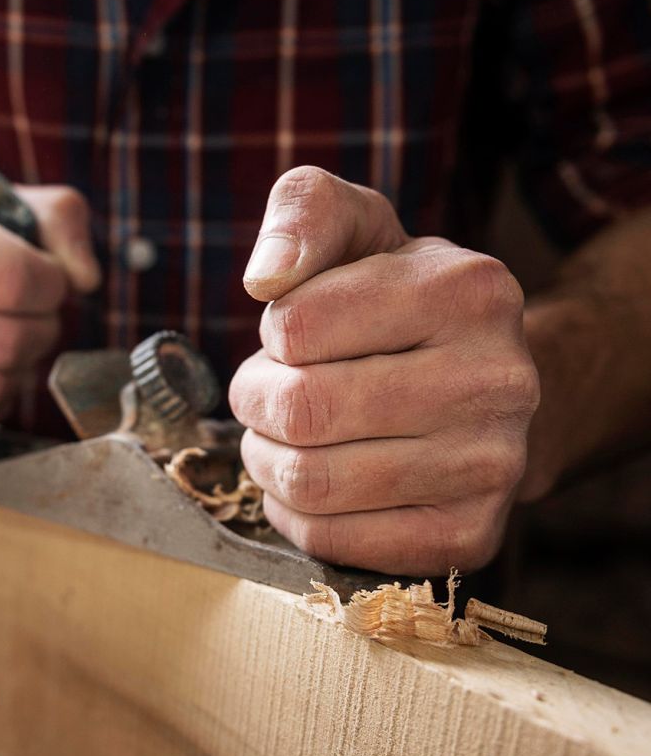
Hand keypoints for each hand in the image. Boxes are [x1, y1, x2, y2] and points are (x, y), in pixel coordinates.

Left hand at [229, 167, 539, 574]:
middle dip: (258, 401)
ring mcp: (490, 467)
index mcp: (468, 290)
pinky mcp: (466, 537)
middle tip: (270, 393)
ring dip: (269, 459)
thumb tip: (265, 276)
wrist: (480, 387)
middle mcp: (497, 380)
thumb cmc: (396, 305)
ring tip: (287, 437)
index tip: (295, 335)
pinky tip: (315, 483)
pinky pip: (330, 541)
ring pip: (310, 482)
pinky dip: (295, 514)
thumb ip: (304, 214)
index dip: (273, 336)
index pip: (295, 326)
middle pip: (301, 410)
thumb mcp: (359, 230)